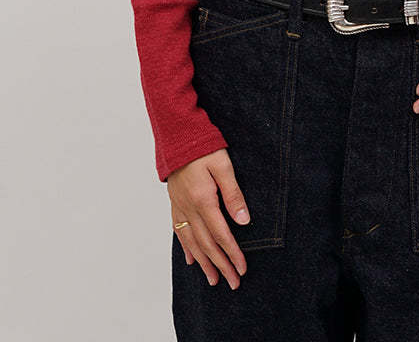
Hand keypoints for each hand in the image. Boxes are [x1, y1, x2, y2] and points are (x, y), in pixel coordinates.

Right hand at [168, 148, 250, 288]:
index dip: (232, 253)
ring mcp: (180, 207)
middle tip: (232, 283)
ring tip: (213, 279)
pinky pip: (179, 231)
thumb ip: (233, 194)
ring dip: (204, 263)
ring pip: (192, 242)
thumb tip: (243, 221)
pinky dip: (186, 248)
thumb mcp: (223, 166)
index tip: (242, 269)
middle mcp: (189, 208)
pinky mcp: (175, 202)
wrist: (177, 135)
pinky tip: (191, 260)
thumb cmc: (203, 147)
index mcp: (203, 200)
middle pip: (207, 244)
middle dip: (221, 265)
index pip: (221, 235)